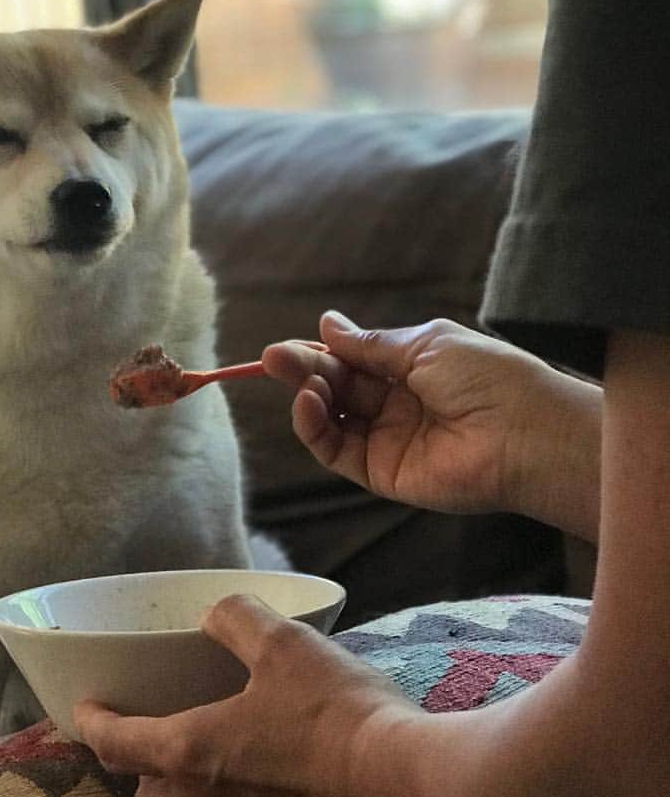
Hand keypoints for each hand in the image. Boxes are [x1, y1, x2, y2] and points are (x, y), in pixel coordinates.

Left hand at [75, 594, 420, 796]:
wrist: (408, 789)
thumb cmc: (336, 716)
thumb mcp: (283, 643)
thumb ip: (236, 620)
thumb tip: (215, 615)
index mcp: (189, 753)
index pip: (115, 743)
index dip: (92, 722)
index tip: (83, 709)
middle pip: (144, 793)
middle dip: (137, 766)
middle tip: (150, 730)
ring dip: (180, 787)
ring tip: (204, 749)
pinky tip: (259, 769)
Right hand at [262, 312, 601, 540]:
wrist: (524, 434)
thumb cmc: (487, 378)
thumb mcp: (424, 344)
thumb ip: (370, 343)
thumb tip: (327, 323)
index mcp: (411, 369)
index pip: (353, 360)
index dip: (321, 351)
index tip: (290, 343)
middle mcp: (396, 405)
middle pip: (337, 386)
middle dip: (304, 369)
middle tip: (272, 357)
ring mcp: (387, 439)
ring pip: (331, 418)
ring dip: (308, 397)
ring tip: (298, 381)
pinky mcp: (380, 473)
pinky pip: (336, 450)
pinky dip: (315, 428)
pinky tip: (309, 404)